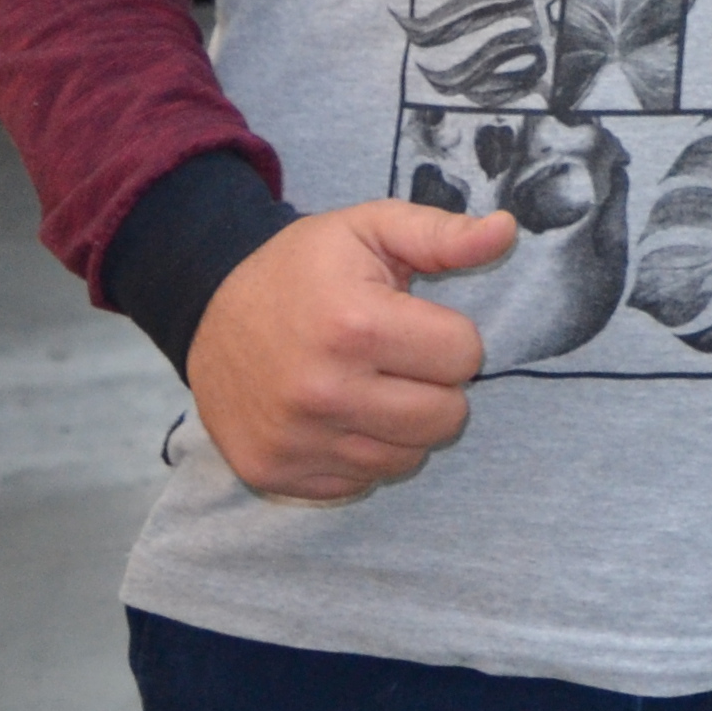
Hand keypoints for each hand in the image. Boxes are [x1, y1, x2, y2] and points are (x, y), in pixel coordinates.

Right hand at [185, 199, 513, 503]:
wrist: (206, 307)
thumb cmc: (303, 267)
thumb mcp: (370, 229)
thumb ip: (442, 235)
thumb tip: (506, 230)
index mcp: (354, 325)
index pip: (464, 357)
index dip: (450, 336)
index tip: (415, 323)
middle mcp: (323, 392)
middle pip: (445, 418)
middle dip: (436, 386)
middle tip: (398, 360)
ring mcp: (295, 440)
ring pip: (407, 458)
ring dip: (403, 425)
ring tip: (369, 385)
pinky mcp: (273, 473)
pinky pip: (360, 481)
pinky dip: (361, 452)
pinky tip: (338, 414)